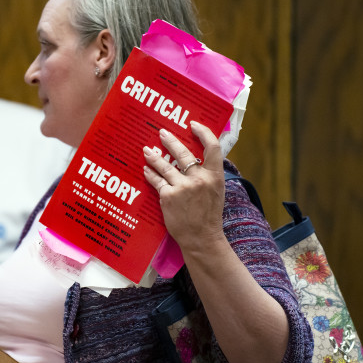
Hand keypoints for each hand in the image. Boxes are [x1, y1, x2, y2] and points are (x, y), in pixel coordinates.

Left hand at [142, 121, 225, 249]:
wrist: (201, 238)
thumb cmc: (209, 215)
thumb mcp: (216, 191)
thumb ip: (208, 174)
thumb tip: (196, 158)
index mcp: (215, 176)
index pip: (212, 147)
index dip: (203, 132)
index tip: (193, 125)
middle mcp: (199, 179)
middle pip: (183, 153)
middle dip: (170, 141)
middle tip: (162, 133)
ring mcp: (182, 187)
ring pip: (165, 165)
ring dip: (154, 156)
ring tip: (146, 150)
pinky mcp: (168, 196)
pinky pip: (157, 181)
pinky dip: (150, 174)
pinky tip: (146, 170)